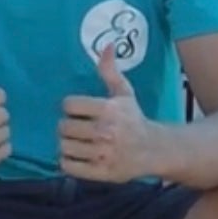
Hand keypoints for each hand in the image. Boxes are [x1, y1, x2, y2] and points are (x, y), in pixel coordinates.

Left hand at [58, 47, 153, 182]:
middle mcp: (105, 131)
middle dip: (67, 127)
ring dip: (66, 145)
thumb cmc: (133, 119)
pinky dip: (67, 162)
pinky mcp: (100, 172)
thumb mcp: (124, 93)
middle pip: (64, 127)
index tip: (77, 111)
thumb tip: (107, 46)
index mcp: (108, 110)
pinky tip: (76, 157)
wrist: (153, 150)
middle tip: (74, 129)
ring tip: (75, 143)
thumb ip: (110, 71)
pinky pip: (68, 167)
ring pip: (64, 147)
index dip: (70, 108)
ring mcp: (102, 154)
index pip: (69, 105)